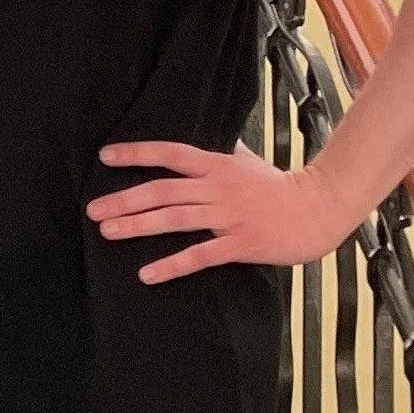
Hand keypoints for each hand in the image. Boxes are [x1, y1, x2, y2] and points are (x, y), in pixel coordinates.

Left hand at [87, 141, 362, 282]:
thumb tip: (213, 138)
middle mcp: (218, 188)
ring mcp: (229, 216)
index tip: (105, 157)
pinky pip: (200, 255)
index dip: (137, 153)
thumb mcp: (248, 161)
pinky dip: (172, 264)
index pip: (169, 154)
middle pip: (163, 190)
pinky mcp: (241, 243)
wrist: (321, 208)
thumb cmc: (281, 185)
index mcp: (217, 166)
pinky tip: (147, 274)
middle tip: (92, 209)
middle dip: (124, 199)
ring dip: (138, 226)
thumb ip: (224, 151)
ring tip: (108, 231)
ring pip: (175, 219)